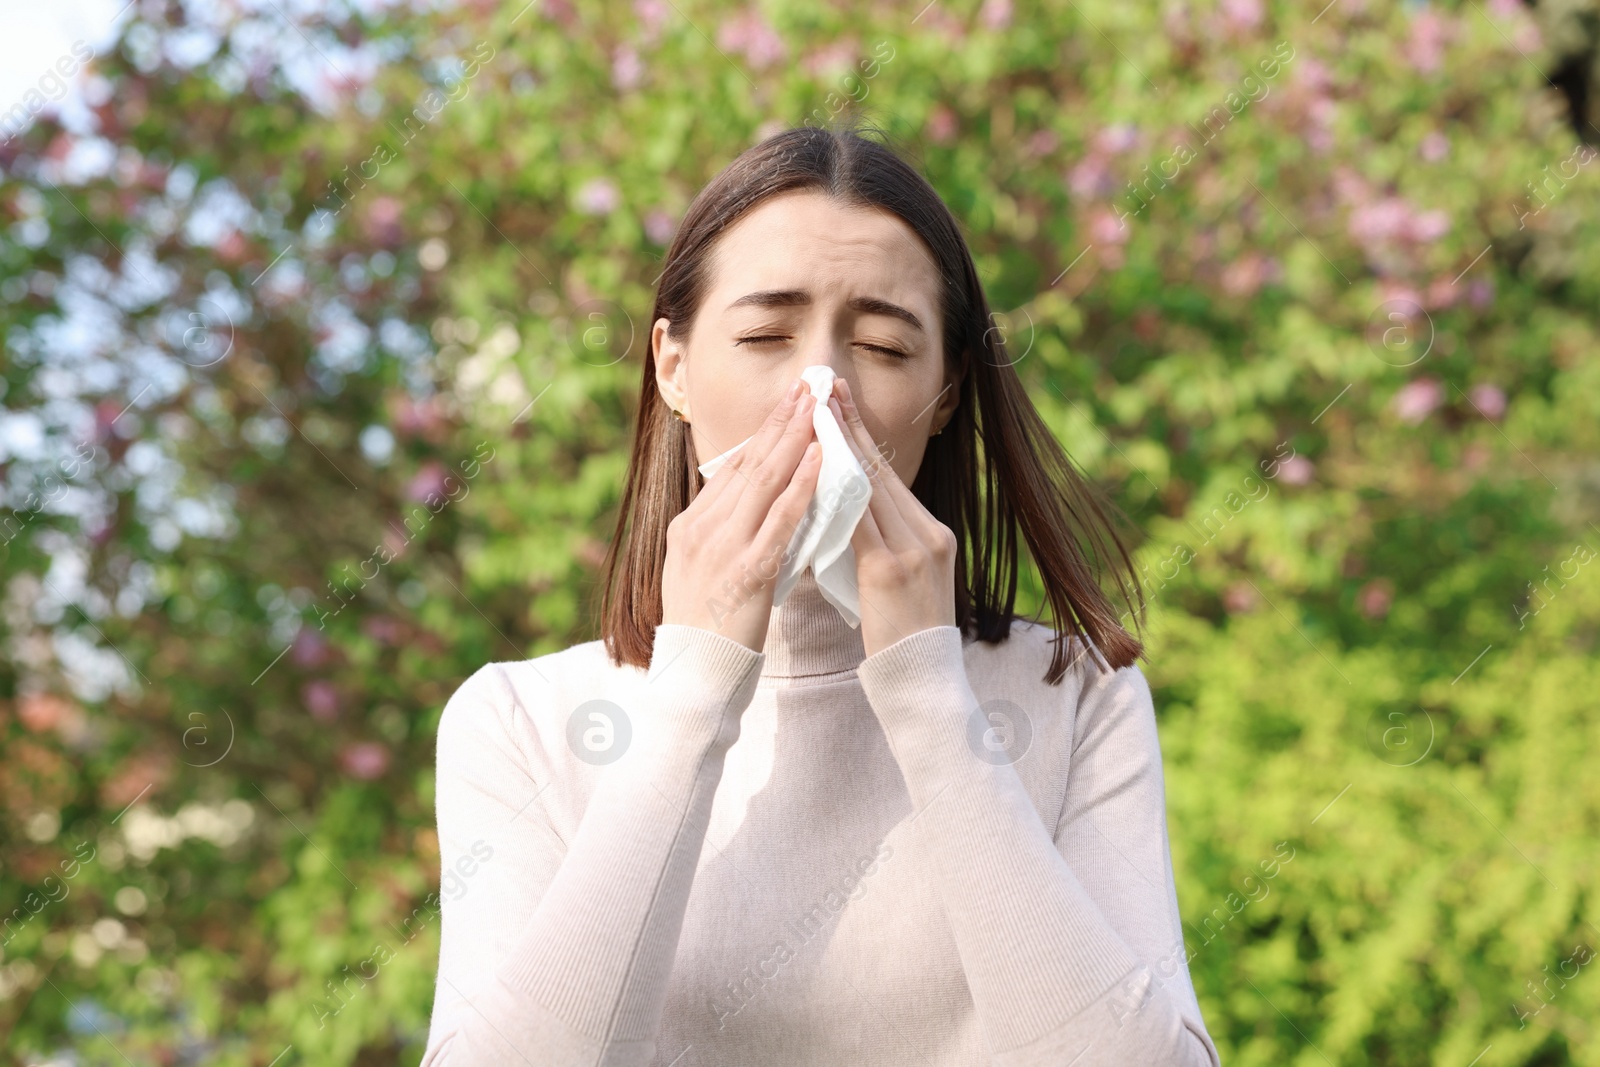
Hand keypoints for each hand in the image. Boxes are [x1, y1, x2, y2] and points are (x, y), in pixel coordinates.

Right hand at [660, 378, 821, 652]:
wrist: (692, 675)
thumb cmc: (705, 629)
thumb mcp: (703, 571)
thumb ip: (725, 536)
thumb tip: (754, 507)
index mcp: (689, 526)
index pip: (733, 469)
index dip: (763, 433)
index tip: (789, 403)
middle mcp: (701, 529)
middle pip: (748, 464)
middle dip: (781, 421)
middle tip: (808, 385)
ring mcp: (721, 549)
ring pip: (763, 483)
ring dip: (794, 440)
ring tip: (818, 408)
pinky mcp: (745, 573)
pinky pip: (778, 523)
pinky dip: (801, 488)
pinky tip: (820, 463)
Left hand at [827, 377, 956, 657]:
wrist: (923, 680)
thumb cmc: (903, 637)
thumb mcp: (900, 579)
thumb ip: (881, 543)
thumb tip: (846, 512)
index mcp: (931, 532)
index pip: (888, 476)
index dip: (860, 437)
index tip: (837, 402)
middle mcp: (928, 533)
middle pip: (881, 470)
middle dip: (849, 427)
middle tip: (824, 388)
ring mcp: (913, 550)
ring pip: (869, 488)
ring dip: (838, 449)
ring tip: (814, 414)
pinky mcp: (891, 569)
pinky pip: (857, 521)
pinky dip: (834, 493)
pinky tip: (812, 471)